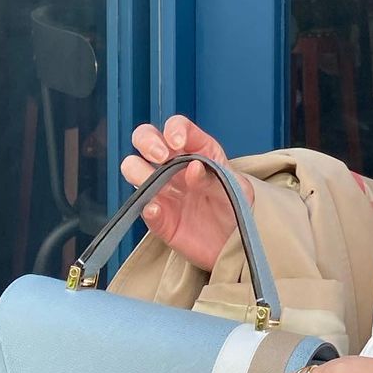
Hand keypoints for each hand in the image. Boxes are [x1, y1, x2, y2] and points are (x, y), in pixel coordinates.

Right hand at [120, 115, 254, 271]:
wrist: (237, 244)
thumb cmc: (238, 207)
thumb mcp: (237, 189)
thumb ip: (215, 178)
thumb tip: (192, 167)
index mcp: (198, 150)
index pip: (178, 127)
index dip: (174, 129)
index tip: (177, 141)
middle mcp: (174, 165)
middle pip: (146, 138)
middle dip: (147, 141)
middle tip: (161, 156)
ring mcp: (163, 190)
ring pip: (134, 168)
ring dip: (138, 170)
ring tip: (156, 183)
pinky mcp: (158, 218)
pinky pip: (142, 208)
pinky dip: (146, 207)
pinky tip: (158, 211)